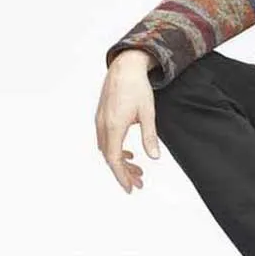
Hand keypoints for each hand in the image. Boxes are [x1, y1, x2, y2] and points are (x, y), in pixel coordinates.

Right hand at [95, 52, 160, 192]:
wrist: (125, 66)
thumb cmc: (137, 87)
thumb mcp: (148, 113)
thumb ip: (150, 136)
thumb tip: (154, 157)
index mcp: (113, 126)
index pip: (114, 160)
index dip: (121, 176)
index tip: (131, 188)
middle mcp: (103, 125)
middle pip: (110, 158)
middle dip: (124, 173)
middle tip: (139, 183)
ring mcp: (100, 121)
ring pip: (107, 150)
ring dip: (121, 162)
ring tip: (137, 171)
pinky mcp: (102, 117)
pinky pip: (105, 141)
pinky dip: (116, 151)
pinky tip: (129, 154)